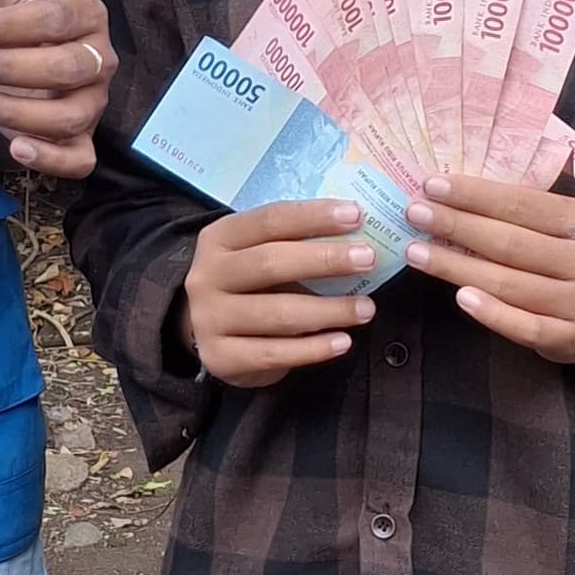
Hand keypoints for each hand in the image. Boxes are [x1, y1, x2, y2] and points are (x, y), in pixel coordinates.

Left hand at [0, 0, 114, 177]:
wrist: (11, 57)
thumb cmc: (6, 25)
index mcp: (84, 14)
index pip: (54, 19)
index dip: (6, 25)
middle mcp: (99, 59)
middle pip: (66, 67)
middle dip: (8, 68)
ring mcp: (94, 102)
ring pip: (69, 116)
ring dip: (16, 112)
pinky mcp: (84, 139)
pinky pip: (79, 159)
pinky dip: (49, 158)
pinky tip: (15, 147)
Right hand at [178, 198, 376, 386]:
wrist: (207, 332)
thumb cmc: (248, 284)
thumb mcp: (258, 253)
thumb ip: (296, 243)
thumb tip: (358, 237)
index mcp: (220, 238)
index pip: (270, 220)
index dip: (314, 217)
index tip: (356, 216)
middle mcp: (207, 276)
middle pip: (270, 263)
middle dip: (325, 260)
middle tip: (367, 259)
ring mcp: (209, 319)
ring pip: (277, 314)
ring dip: (329, 310)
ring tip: (366, 309)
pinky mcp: (220, 358)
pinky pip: (274, 353)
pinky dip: (313, 349)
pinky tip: (342, 342)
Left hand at [401, 175, 574, 364]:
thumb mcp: (567, 226)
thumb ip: (524, 211)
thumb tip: (453, 192)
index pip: (522, 204)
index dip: (475, 194)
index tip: (432, 185)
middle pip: (510, 242)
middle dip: (456, 225)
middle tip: (414, 213)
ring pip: (509, 282)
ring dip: (456, 266)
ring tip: (417, 252)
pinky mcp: (570, 339)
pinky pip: (523, 326)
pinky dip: (490, 312)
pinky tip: (459, 296)